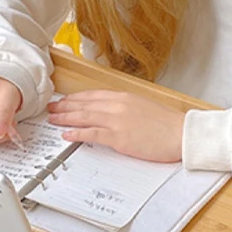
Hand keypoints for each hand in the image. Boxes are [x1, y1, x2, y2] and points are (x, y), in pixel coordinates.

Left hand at [47, 90, 184, 161]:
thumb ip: (126, 108)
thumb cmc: (167, 125)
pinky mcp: (119, 137)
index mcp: (124, 96)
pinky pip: (92, 133)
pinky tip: (66, 134)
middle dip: (65, 106)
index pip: (93, 95)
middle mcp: (118, 105)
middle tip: (51, 108)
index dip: (75, 98)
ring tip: (53, 119)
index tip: (64, 100)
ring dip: (66, 117)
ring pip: (84, 116)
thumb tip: (113, 113)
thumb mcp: (144, 108)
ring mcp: (117, 120)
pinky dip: (77, 133)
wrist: (181, 134)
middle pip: (84, 103)